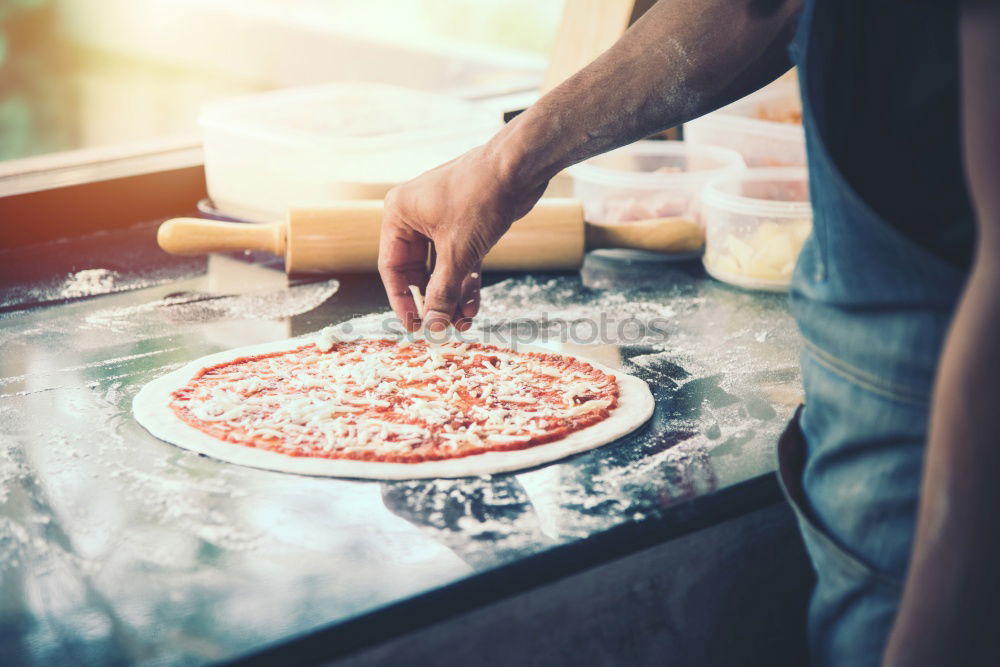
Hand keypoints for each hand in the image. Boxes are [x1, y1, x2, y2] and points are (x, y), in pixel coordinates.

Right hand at [378, 143, 546, 331]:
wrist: (519, 166)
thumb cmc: (480, 196)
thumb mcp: (458, 252)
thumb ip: (442, 291)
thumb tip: (433, 325)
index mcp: (399, 215)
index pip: (392, 268)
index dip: (402, 300)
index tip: (414, 327)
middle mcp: (416, 217)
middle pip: (417, 271)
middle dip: (432, 300)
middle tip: (442, 328)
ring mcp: (442, 221)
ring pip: (442, 269)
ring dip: (451, 296)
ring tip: (462, 323)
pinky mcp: (466, 226)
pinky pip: (460, 261)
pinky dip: (466, 283)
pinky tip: (473, 307)